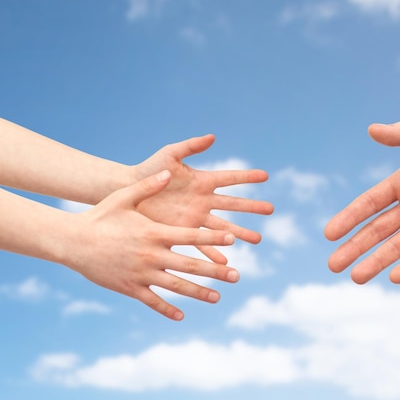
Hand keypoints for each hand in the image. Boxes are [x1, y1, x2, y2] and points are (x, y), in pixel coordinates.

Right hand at [63, 170, 239, 320]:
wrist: (71, 241)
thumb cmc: (99, 216)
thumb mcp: (123, 198)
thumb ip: (148, 187)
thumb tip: (168, 173)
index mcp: (154, 233)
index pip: (191, 236)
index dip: (213, 239)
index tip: (232, 240)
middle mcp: (152, 255)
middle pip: (190, 265)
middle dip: (215, 271)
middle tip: (237, 276)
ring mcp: (141, 274)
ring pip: (176, 286)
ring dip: (199, 292)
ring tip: (218, 297)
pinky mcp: (129, 288)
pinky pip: (152, 301)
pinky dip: (166, 310)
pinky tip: (181, 316)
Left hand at [131, 135, 273, 262]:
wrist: (128, 191)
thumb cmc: (148, 170)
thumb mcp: (169, 155)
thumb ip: (191, 147)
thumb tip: (213, 137)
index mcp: (202, 180)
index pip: (230, 178)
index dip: (247, 177)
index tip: (266, 176)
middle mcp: (203, 200)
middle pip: (233, 204)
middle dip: (252, 207)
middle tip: (271, 210)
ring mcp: (195, 217)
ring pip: (223, 226)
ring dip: (239, 233)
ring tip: (257, 240)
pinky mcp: (183, 231)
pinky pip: (202, 243)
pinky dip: (213, 252)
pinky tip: (225, 262)